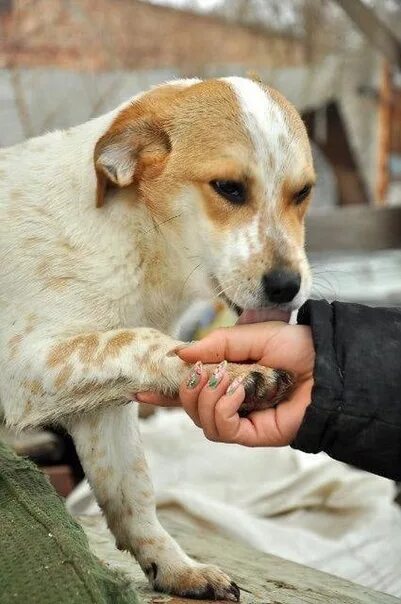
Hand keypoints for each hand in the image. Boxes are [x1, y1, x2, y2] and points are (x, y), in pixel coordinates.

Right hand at [136, 321, 314, 446]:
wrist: (325, 363)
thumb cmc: (293, 346)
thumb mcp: (248, 336)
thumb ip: (213, 344)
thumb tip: (178, 353)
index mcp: (226, 377)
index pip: (188, 388)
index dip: (164, 390)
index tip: (140, 387)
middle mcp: (229, 401)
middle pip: (190, 408)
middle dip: (187, 390)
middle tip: (202, 372)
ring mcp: (239, 419)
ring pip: (202, 421)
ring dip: (206, 398)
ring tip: (228, 380)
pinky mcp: (252, 435)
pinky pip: (222, 430)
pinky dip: (222, 409)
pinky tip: (237, 392)